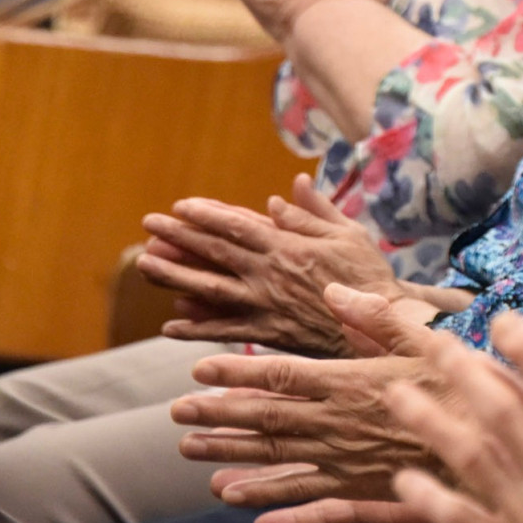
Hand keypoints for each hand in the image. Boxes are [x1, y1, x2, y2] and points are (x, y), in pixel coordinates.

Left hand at [137, 175, 398, 355]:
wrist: (377, 329)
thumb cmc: (367, 276)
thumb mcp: (347, 233)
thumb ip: (315, 211)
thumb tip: (290, 187)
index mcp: (287, 246)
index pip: (237, 226)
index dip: (206, 215)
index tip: (179, 206)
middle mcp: (269, 275)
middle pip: (215, 253)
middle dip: (180, 237)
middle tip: (149, 225)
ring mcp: (265, 306)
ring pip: (211, 290)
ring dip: (175, 276)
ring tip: (145, 264)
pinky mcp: (268, 335)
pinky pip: (226, 330)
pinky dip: (197, 327)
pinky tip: (170, 324)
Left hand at [170, 283, 457, 522]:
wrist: (499, 447)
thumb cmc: (463, 384)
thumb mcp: (424, 339)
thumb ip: (376, 317)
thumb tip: (333, 294)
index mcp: (351, 383)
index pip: (281, 377)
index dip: (237, 374)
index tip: (199, 370)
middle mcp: (341, 426)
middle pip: (268, 422)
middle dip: (219, 417)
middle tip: (177, 415)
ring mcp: (351, 465)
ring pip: (282, 465)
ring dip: (235, 462)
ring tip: (195, 459)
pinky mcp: (369, 496)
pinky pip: (319, 508)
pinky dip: (285, 514)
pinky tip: (255, 522)